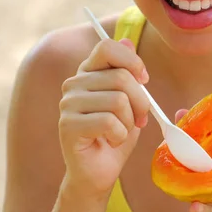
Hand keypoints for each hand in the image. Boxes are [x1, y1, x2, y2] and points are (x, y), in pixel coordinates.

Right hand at [57, 38, 150, 200]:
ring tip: (121, 132)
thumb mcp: (130, 100)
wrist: (100, 172)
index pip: (107, 47)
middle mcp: (74, 83)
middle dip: (141, 102)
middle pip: (121, 77)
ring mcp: (68, 103)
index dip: (132, 61)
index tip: (143, 79)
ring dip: (129, 122)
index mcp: (89, 72)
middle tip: (140, 119)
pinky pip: (108, 121)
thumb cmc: (116, 134)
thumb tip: (126, 39)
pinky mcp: (68, 125)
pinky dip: (119, 135)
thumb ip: (128, 72)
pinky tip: (111, 142)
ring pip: (117, 101)